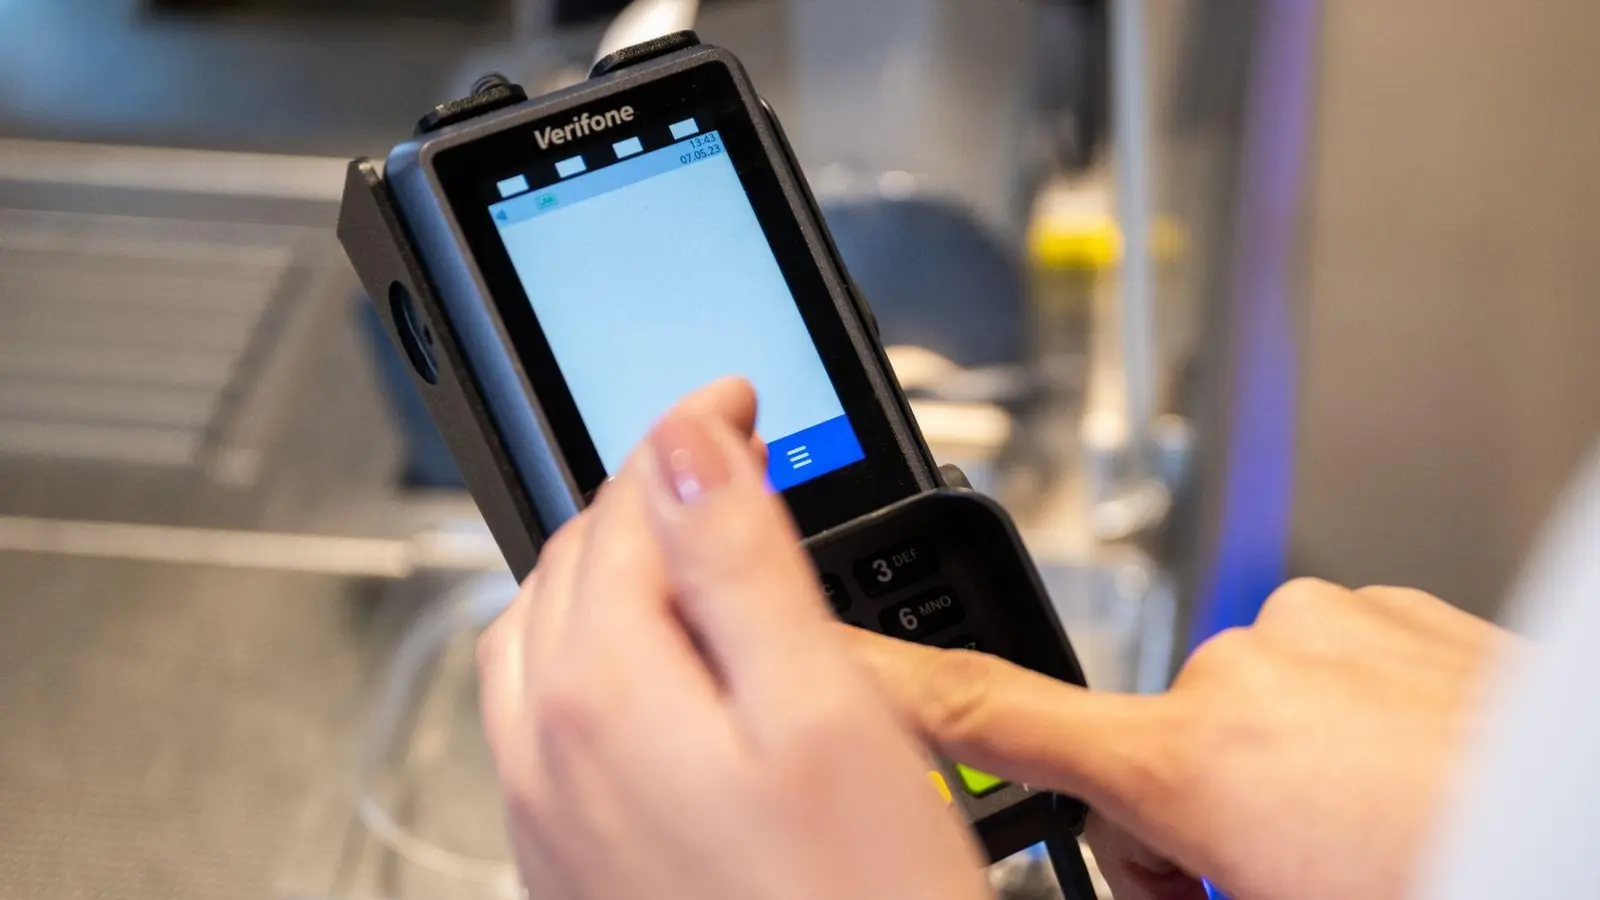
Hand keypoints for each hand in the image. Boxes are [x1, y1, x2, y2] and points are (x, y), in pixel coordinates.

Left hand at [477, 379, 990, 899]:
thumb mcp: (819, 709)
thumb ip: (736, 562)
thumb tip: (687, 439)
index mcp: (602, 689)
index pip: (625, 505)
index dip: (687, 431)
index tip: (738, 393)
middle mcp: (547, 746)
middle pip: (573, 564)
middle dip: (643, 490)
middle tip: (724, 452)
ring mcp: (547, 809)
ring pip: (543, 637)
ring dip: (604, 567)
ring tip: (680, 540)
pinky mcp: (568, 856)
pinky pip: (543, 714)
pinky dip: (589, 648)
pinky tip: (650, 665)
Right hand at [846, 578, 1508, 899]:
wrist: (1590, 811)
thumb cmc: (1467, 866)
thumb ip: (1174, 884)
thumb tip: (1152, 879)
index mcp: (1203, 761)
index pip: (1001, 719)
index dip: (894, 696)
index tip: (827, 668)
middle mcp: (1248, 670)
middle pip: (1143, 748)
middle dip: (1179, 823)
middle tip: (1260, 886)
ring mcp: (1325, 630)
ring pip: (1236, 708)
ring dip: (1264, 774)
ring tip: (1361, 835)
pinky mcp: (1389, 610)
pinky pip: (1314, 665)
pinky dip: (1330, 721)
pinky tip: (1399, 777)